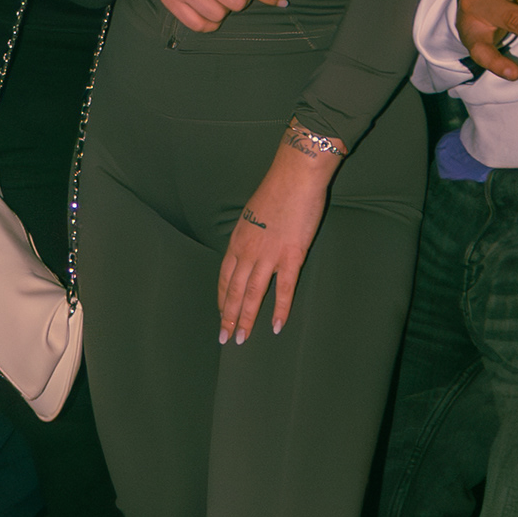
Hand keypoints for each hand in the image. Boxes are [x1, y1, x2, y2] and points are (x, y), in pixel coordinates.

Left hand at [217, 136, 339, 342]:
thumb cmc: (276, 190)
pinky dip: (280, 309)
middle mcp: (248, 251)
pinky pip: (284, 289)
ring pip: (253, 295)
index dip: (222, 299)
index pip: (224, 277)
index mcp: (237, 240)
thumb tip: (249, 248)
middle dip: (228, 317)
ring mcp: (269, 255)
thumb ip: (249, 234)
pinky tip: (277, 326)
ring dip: (246, 319)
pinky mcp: (291, 256)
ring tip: (242, 339)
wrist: (295, 176)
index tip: (222, 315)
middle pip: (234, 291)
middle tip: (225, 339)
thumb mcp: (251, 213)